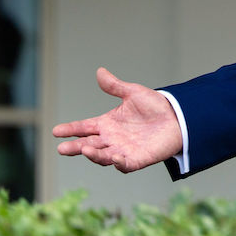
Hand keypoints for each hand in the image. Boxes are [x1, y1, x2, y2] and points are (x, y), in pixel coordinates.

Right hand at [52, 67, 183, 172]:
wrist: (178, 117)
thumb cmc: (155, 106)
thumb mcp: (133, 93)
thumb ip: (115, 86)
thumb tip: (100, 71)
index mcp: (107, 124)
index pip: (84, 127)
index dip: (70, 129)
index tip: (56, 130)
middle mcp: (112, 139)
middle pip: (88, 145)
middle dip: (74, 147)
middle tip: (61, 148)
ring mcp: (123, 150)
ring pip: (103, 156)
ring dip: (94, 154)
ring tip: (84, 148)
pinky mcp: (138, 159)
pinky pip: (125, 165)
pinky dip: (119, 163)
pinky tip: (115, 157)